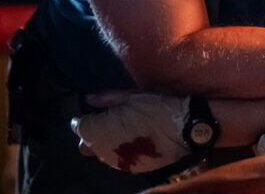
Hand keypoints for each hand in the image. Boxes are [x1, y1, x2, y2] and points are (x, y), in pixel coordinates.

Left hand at [71, 91, 191, 172]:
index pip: (80, 127)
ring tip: (122, 131)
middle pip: (86, 145)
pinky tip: (132, 142)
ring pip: (101, 155)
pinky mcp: (133, 168)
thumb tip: (89, 99)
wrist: (185, 129)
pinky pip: (118, 161)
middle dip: (92, 134)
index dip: (83, 119)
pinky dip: (120, 152)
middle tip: (107, 122)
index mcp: (102, 130)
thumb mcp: (132, 96)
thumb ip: (107, 99)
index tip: (91, 113)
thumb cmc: (158, 107)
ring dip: (105, 144)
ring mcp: (119, 162)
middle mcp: (105, 150)